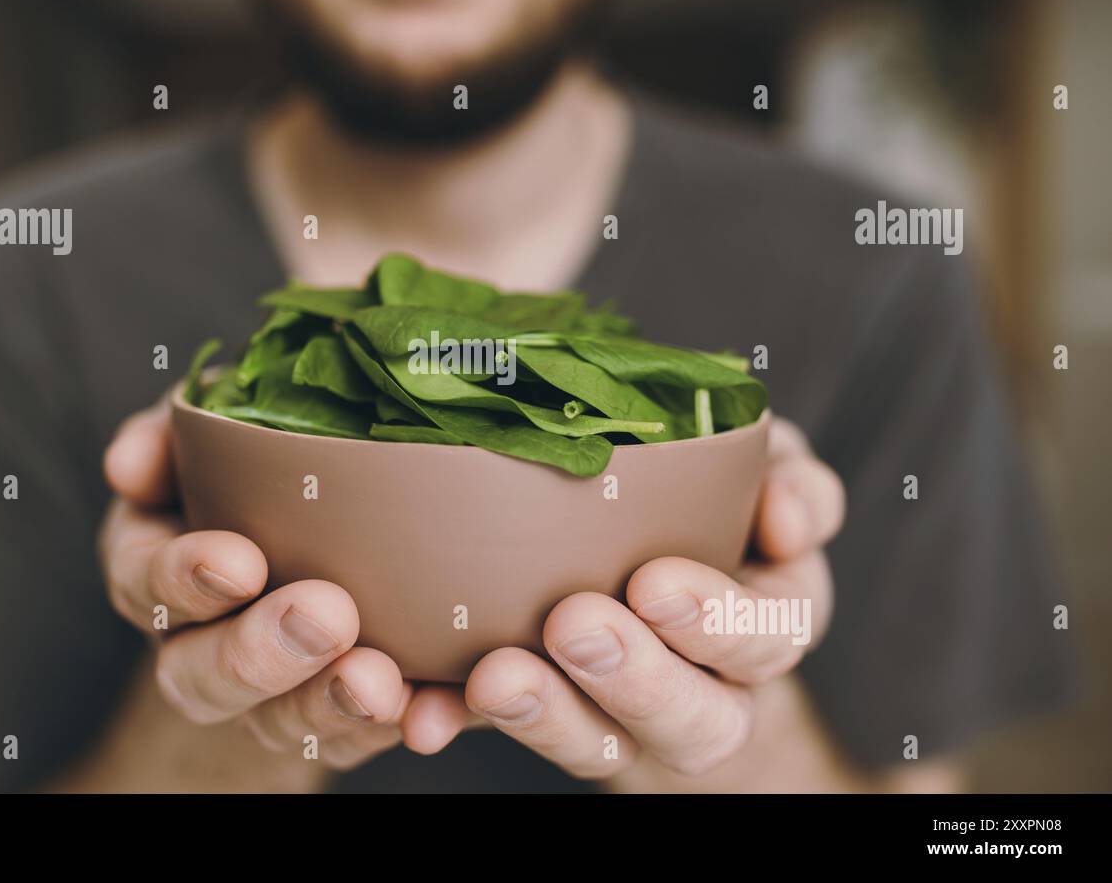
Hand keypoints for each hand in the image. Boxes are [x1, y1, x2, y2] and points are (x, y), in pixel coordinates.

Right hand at [97, 402, 416, 778]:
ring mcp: (265, 698)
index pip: (144, 584)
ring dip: (327, 704)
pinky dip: (396, 726)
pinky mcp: (335, 723)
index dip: (183, 580)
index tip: (239, 560)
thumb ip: (168, 435)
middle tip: (325, 615)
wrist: (319, 536)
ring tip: (376, 679)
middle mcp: (197, 648)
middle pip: (201, 678)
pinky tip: (428, 711)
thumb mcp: (208, 433)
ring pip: (280, 723)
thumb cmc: (256, 465)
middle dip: (259, 653)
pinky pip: (358, 741)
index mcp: (157, 569)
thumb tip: (128, 465)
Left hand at [402, 418, 844, 784]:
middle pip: (699, 721)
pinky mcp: (555, 715)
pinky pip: (515, 730)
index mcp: (773, 618)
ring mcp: (631, 717)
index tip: (652, 584)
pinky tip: (426, 713)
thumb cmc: (717, 495)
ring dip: (550, 716)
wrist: (644, 543)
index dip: (719, 621)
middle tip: (574, 625)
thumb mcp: (766, 469)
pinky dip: (464, 723)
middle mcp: (714, 688)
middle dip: (637, 680)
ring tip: (495, 678)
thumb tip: (788, 519)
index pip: (773, 635)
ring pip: (608, 748)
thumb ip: (792, 479)